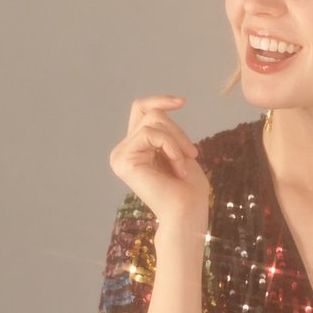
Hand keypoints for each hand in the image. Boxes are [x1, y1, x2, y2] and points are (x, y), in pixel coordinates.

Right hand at [108, 95, 209, 226]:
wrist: (187, 212)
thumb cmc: (188, 187)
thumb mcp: (177, 149)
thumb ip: (164, 130)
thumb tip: (158, 108)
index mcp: (134, 148)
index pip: (141, 110)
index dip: (159, 100)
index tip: (182, 102)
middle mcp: (122, 150)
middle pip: (151, 114)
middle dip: (177, 131)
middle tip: (193, 155)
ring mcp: (120, 155)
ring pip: (152, 121)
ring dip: (177, 140)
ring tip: (186, 162)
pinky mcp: (123, 160)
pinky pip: (150, 134)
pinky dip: (171, 147)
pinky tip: (179, 167)